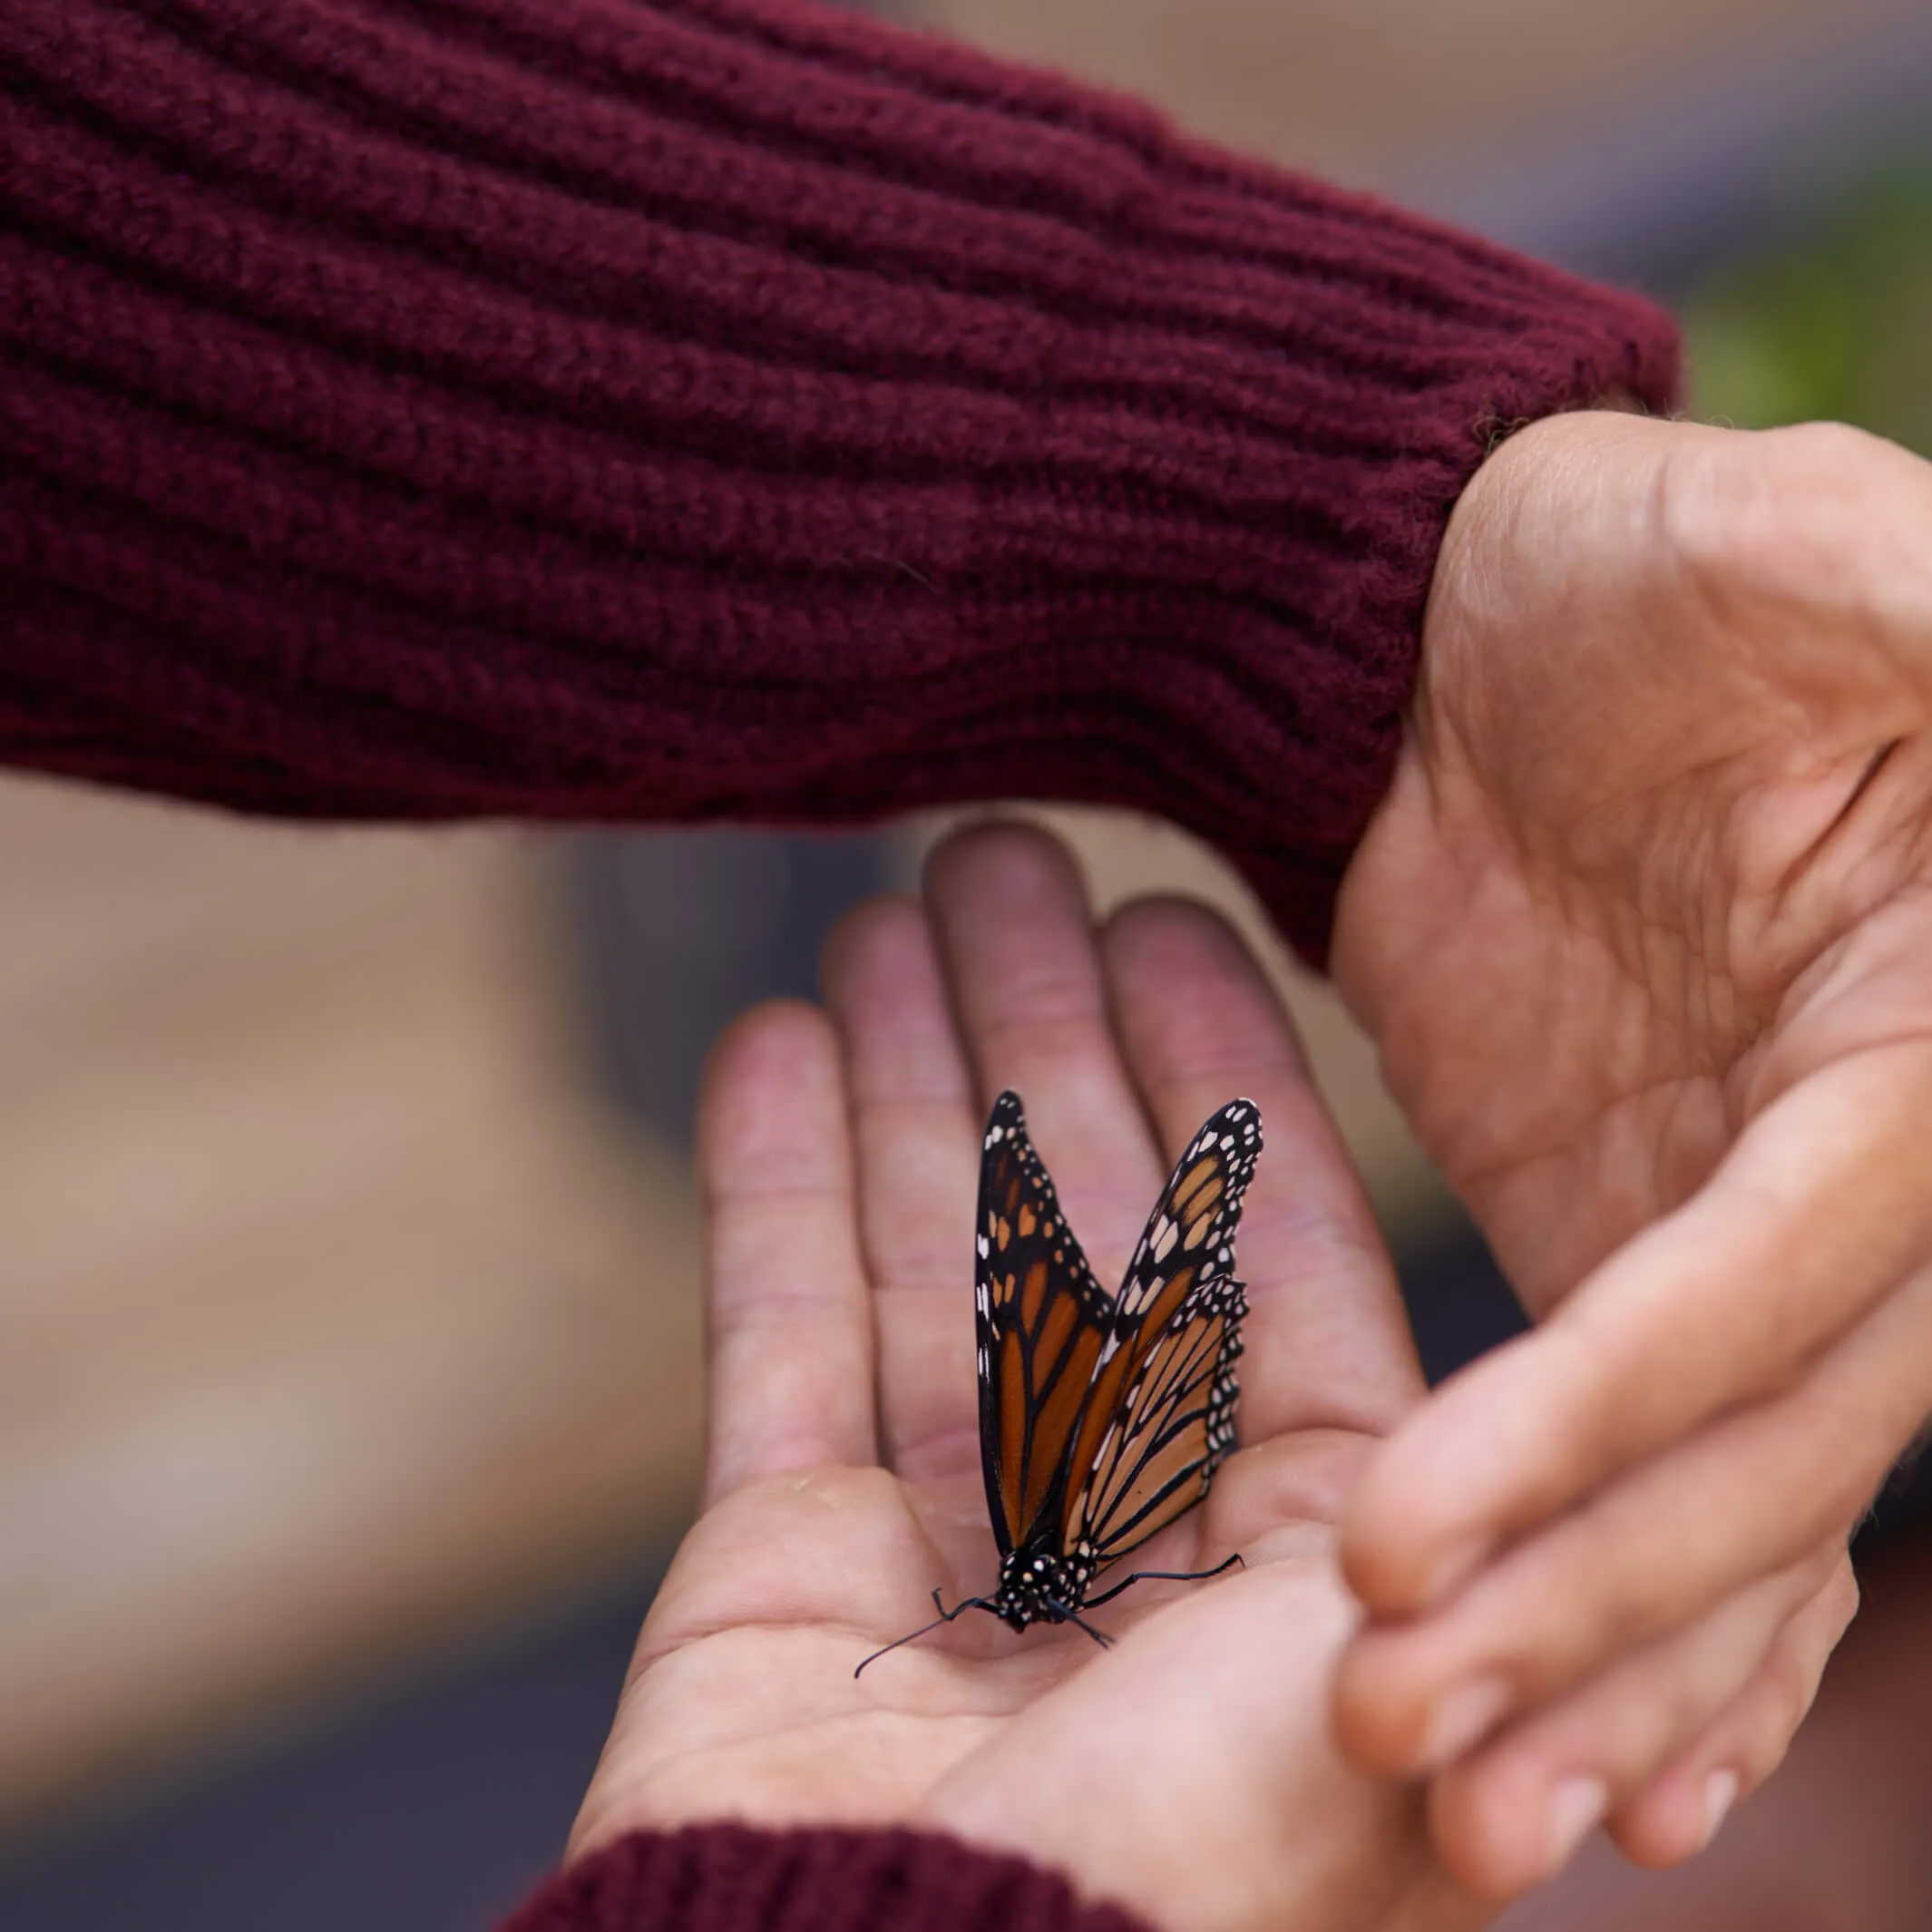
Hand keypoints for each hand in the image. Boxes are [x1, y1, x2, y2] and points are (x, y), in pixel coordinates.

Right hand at [568, 823, 1484, 1931]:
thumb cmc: (1198, 1881)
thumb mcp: (1365, 1650)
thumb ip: (1401, 1463)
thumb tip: (1440, 1310)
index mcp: (1295, 1557)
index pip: (1256, 1248)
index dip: (1213, 1069)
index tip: (1169, 911)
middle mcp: (1126, 1539)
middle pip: (1077, 1226)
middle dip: (1038, 1037)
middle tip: (1000, 856)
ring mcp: (947, 1548)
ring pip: (926, 1257)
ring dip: (900, 1081)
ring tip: (877, 911)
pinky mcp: (785, 1565)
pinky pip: (779, 1338)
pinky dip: (767, 1192)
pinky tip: (766, 1041)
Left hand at [1330, 413, 1931, 1893]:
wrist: (1458, 622)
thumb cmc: (1620, 552)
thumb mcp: (1783, 542)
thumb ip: (1926, 602)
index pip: (1796, 1264)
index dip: (1627, 1406)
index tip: (1419, 1535)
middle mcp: (1892, 1158)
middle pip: (1764, 1432)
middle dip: (1588, 1588)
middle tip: (1386, 1727)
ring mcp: (1766, 1222)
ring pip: (1718, 1493)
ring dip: (1600, 1657)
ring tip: (1440, 1802)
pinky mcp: (1647, 1241)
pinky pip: (1661, 1453)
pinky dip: (1638, 1611)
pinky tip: (1585, 1772)